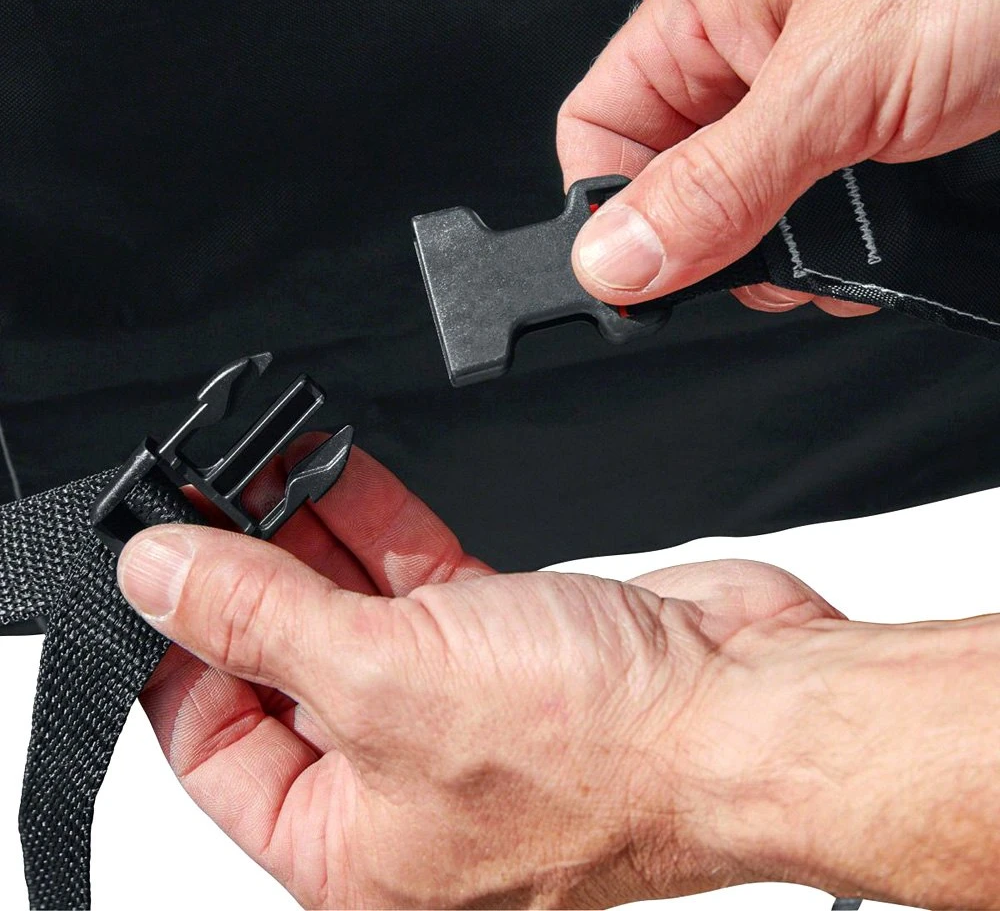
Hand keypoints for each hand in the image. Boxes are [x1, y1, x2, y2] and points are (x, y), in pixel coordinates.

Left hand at [116, 437, 843, 908]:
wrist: (750, 712)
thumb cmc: (605, 753)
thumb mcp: (383, 682)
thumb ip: (258, 620)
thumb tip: (160, 579)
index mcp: (352, 852)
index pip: (217, 744)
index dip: (176, 651)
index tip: (158, 570)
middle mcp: (402, 789)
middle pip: (287, 668)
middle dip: (245, 580)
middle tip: (205, 503)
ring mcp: (458, 709)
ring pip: (354, 616)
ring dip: (309, 542)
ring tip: (260, 471)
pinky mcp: (508, 645)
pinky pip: (419, 584)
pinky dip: (378, 530)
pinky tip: (340, 478)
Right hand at [558, 0, 999, 316]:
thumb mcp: (838, 81)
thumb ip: (719, 180)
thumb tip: (616, 257)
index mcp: (704, 14)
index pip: (598, 129)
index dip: (606, 207)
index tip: (640, 271)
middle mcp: (744, 63)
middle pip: (664, 189)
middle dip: (705, 246)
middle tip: (753, 260)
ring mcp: (803, 111)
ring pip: (733, 221)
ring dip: (775, 263)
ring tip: (828, 249)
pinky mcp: (857, 148)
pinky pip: (802, 228)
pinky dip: (828, 263)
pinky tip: (867, 249)